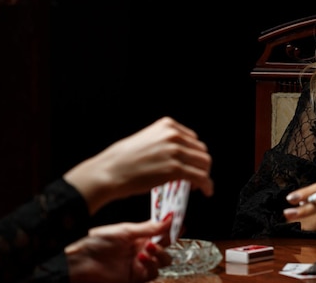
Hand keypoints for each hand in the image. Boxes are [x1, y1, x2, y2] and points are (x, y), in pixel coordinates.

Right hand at [64, 116, 213, 213]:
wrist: (108, 172)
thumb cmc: (121, 160)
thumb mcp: (145, 139)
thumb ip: (164, 142)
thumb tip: (178, 154)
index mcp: (167, 125)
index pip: (193, 140)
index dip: (194, 154)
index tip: (192, 165)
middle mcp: (173, 135)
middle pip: (201, 151)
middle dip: (200, 166)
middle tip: (196, 178)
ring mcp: (175, 151)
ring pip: (204, 163)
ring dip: (205, 176)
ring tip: (199, 186)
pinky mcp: (175, 169)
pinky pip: (201, 177)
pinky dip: (207, 185)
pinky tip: (206, 191)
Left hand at [65, 218, 172, 282]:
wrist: (81, 261)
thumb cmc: (97, 242)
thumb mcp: (125, 230)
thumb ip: (149, 227)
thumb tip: (170, 217)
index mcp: (139, 236)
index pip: (161, 231)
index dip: (172, 228)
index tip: (181, 223)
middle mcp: (141, 249)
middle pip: (166, 248)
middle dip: (168, 243)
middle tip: (164, 238)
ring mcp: (139, 264)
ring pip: (162, 262)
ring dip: (160, 254)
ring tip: (148, 248)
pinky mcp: (135, 278)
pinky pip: (152, 273)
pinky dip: (151, 265)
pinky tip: (142, 258)